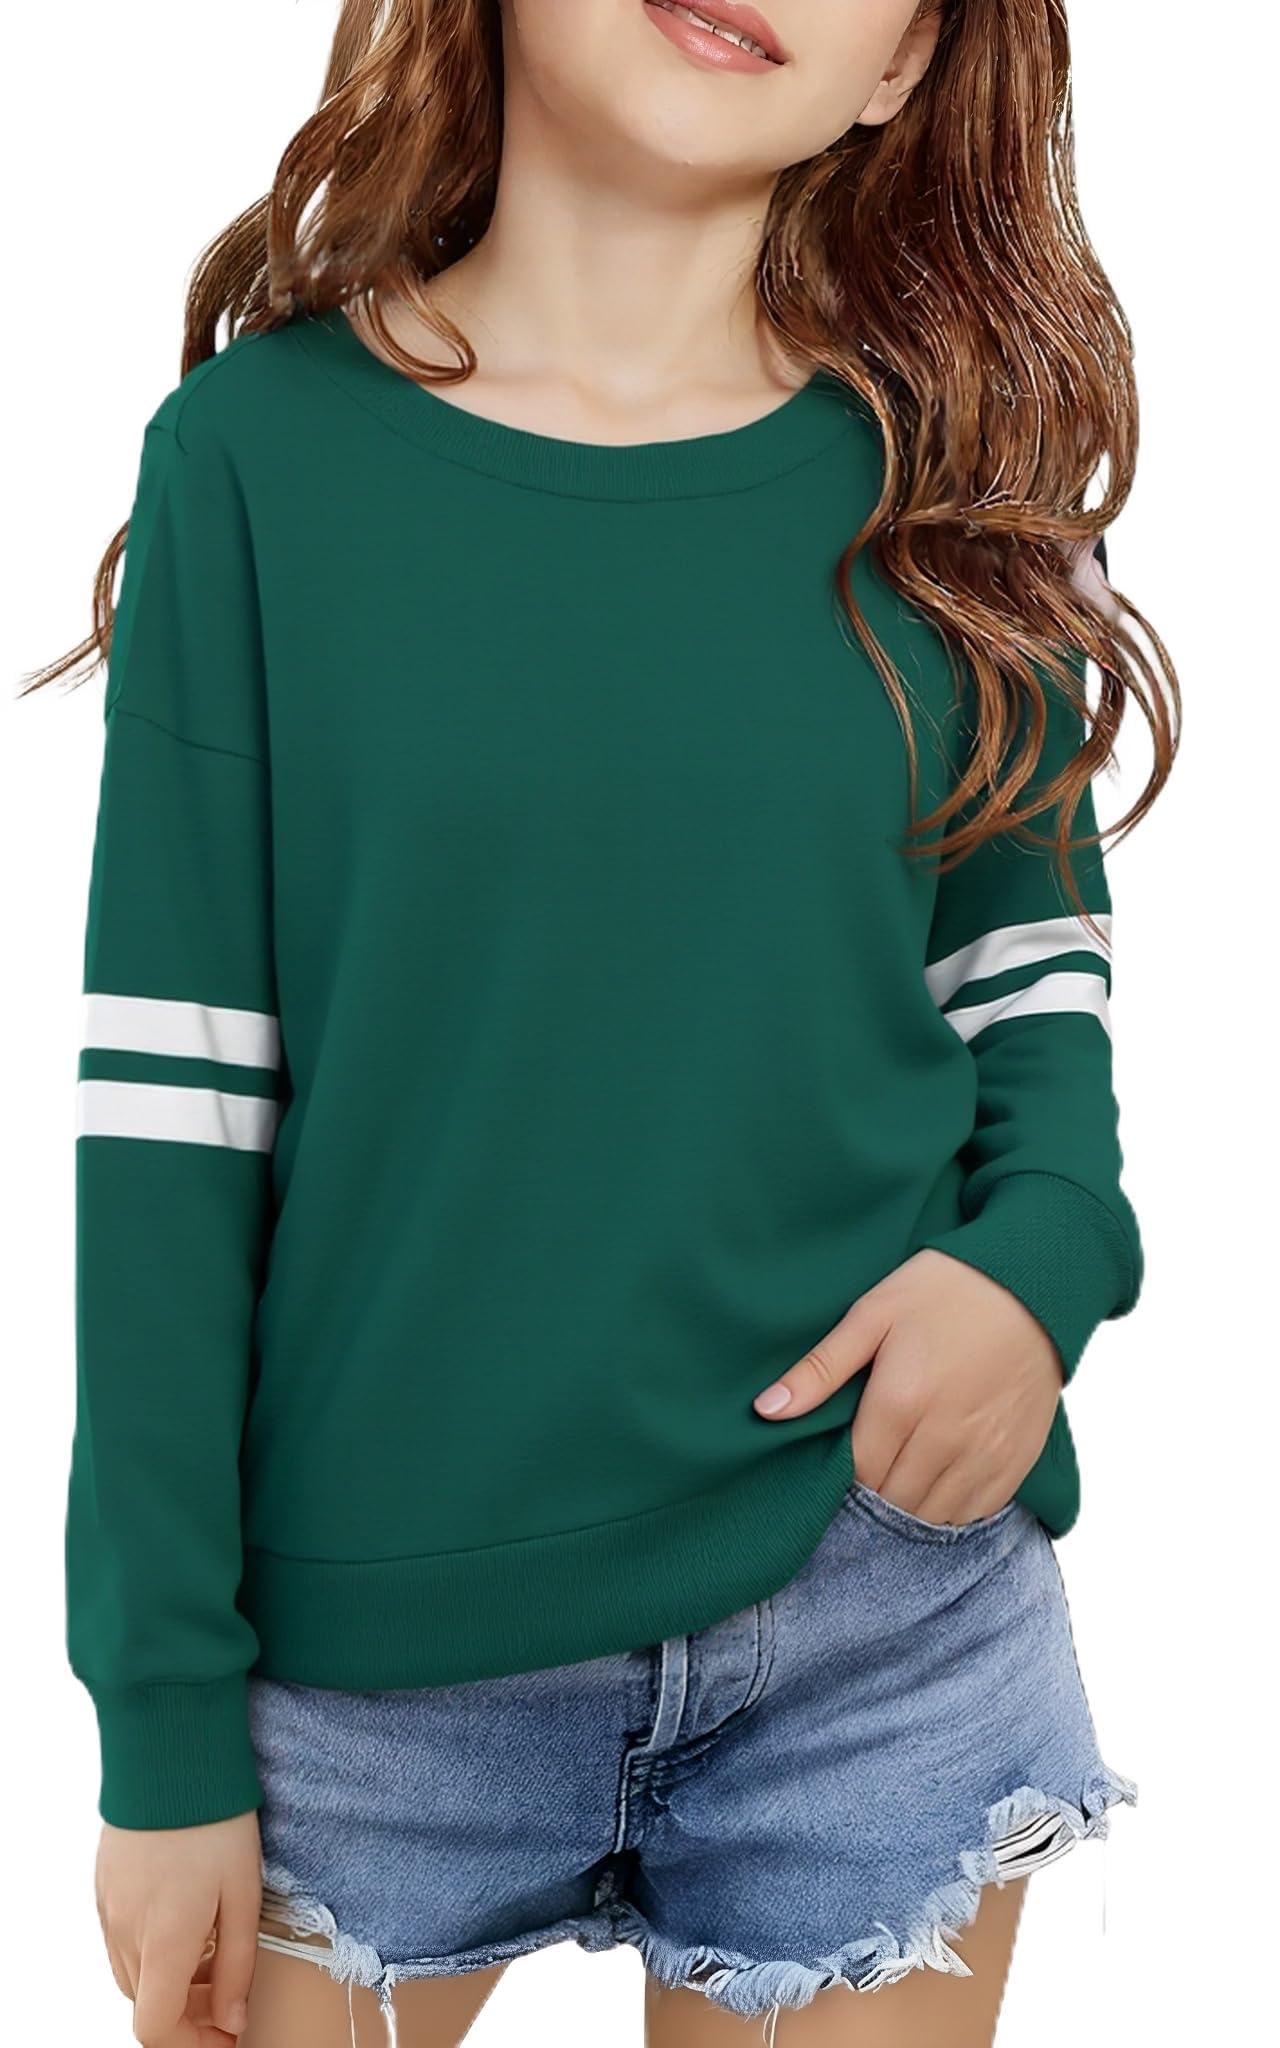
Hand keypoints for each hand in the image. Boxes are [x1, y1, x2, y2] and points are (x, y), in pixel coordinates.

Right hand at [95, 1809, 261, 2046]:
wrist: (170, 1755)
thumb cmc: (215, 1820)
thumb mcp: (244, 1894)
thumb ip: (237, 1966)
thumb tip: (231, 2022)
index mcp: (163, 1941)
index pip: (155, 2029)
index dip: (191, 2045)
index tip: (226, 2034)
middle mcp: (126, 1932)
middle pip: (147, 2004)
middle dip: (188, 2012)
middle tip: (228, 1990)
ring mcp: (109, 1909)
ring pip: (133, 1974)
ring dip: (169, 1981)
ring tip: (210, 1947)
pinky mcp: (104, 1886)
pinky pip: (122, 1940)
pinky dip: (151, 1949)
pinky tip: (185, 1917)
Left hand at [753, 1249, 1062, 1523]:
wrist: (1032, 1282)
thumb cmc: (945, 1291)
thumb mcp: (872, 1314)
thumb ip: (819, 1369)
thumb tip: (765, 1410)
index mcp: (900, 1403)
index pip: (856, 1474)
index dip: (841, 1472)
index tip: (840, 1453)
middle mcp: (943, 1438)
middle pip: (891, 1499)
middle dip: (872, 1489)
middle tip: (869, 1463)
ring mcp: (984, 1453)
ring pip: (932, 1515)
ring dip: (908, 1504)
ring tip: (899, 1474)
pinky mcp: (1017, 1459)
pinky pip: (976, 1512)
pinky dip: (951, 1510)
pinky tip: (938, 1482)